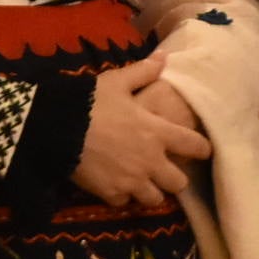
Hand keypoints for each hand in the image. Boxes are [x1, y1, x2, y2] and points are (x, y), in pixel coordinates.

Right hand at [74, 55, 211, 209]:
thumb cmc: (91, 102)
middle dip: (174, 178)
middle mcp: (151, 161)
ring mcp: (131, 181)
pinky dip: (122, 195)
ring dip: (151, 191)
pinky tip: (115, 185)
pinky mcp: (110, 193)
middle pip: (178, 183)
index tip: (202, 150)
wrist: (56, 127)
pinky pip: (124, 201)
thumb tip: (164, 57)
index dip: (202, 149)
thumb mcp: (117, 81)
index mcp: (158, 132)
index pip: (194, 146)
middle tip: (165, 171)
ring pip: (154, 199)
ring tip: (142, 182)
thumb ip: (143, 72)